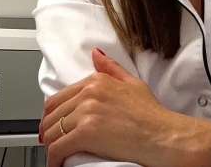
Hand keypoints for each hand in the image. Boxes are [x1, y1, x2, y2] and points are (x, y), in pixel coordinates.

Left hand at [40, 49, 210, 166]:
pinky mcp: (86, 132)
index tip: (53, 126)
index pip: (59, 97)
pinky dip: (53, 159)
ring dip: (50, 146)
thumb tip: (96, 54)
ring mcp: (86, 111)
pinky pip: (58, 148)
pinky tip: (57, 165)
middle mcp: (88, 92)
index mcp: (96, 80)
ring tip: (55, 155)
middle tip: (51, 143)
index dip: (52, 115)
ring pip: (51, 131)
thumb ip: (111, 68)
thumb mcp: (132, 83)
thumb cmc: (151, 113)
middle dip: (48, 131)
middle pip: (51, 114)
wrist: (162, 134)